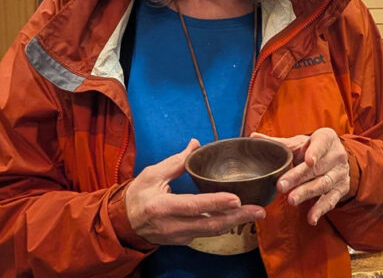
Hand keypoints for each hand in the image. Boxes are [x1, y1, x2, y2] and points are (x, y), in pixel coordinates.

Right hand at [125, 139, 265, 244]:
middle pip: (210, 224)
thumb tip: (195, 144)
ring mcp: (180, 235)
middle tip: (259, 210)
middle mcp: (173, 225)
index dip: (216, 203)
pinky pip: (208, 233)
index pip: (194, 206)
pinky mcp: (185, 239)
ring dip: (236, 222)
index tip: (237, 198)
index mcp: (162, 206)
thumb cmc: (137, 196)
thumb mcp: (152, 175)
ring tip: (256, 213)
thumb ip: (176, 161)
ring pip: (212, 231)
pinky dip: (225, 225)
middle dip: (238, 217)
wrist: (123, 223)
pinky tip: (239, 217)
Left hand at [252, 128, 349, 225]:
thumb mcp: (299, 142)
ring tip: (291, 200)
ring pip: (322, 185)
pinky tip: (311, 218)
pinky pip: (330, 201)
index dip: (315, 152)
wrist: (336, 158)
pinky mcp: (341, 190)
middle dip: (298, 178)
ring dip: (306, 193)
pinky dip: (320, 210)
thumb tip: (253, 137)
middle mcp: (336, 156)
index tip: (307, 161)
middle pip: (317, 168)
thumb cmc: (313, 147)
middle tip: (281, 186)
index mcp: (327, 138)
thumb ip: (279, 142)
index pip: (321, 144)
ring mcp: (340, 174)